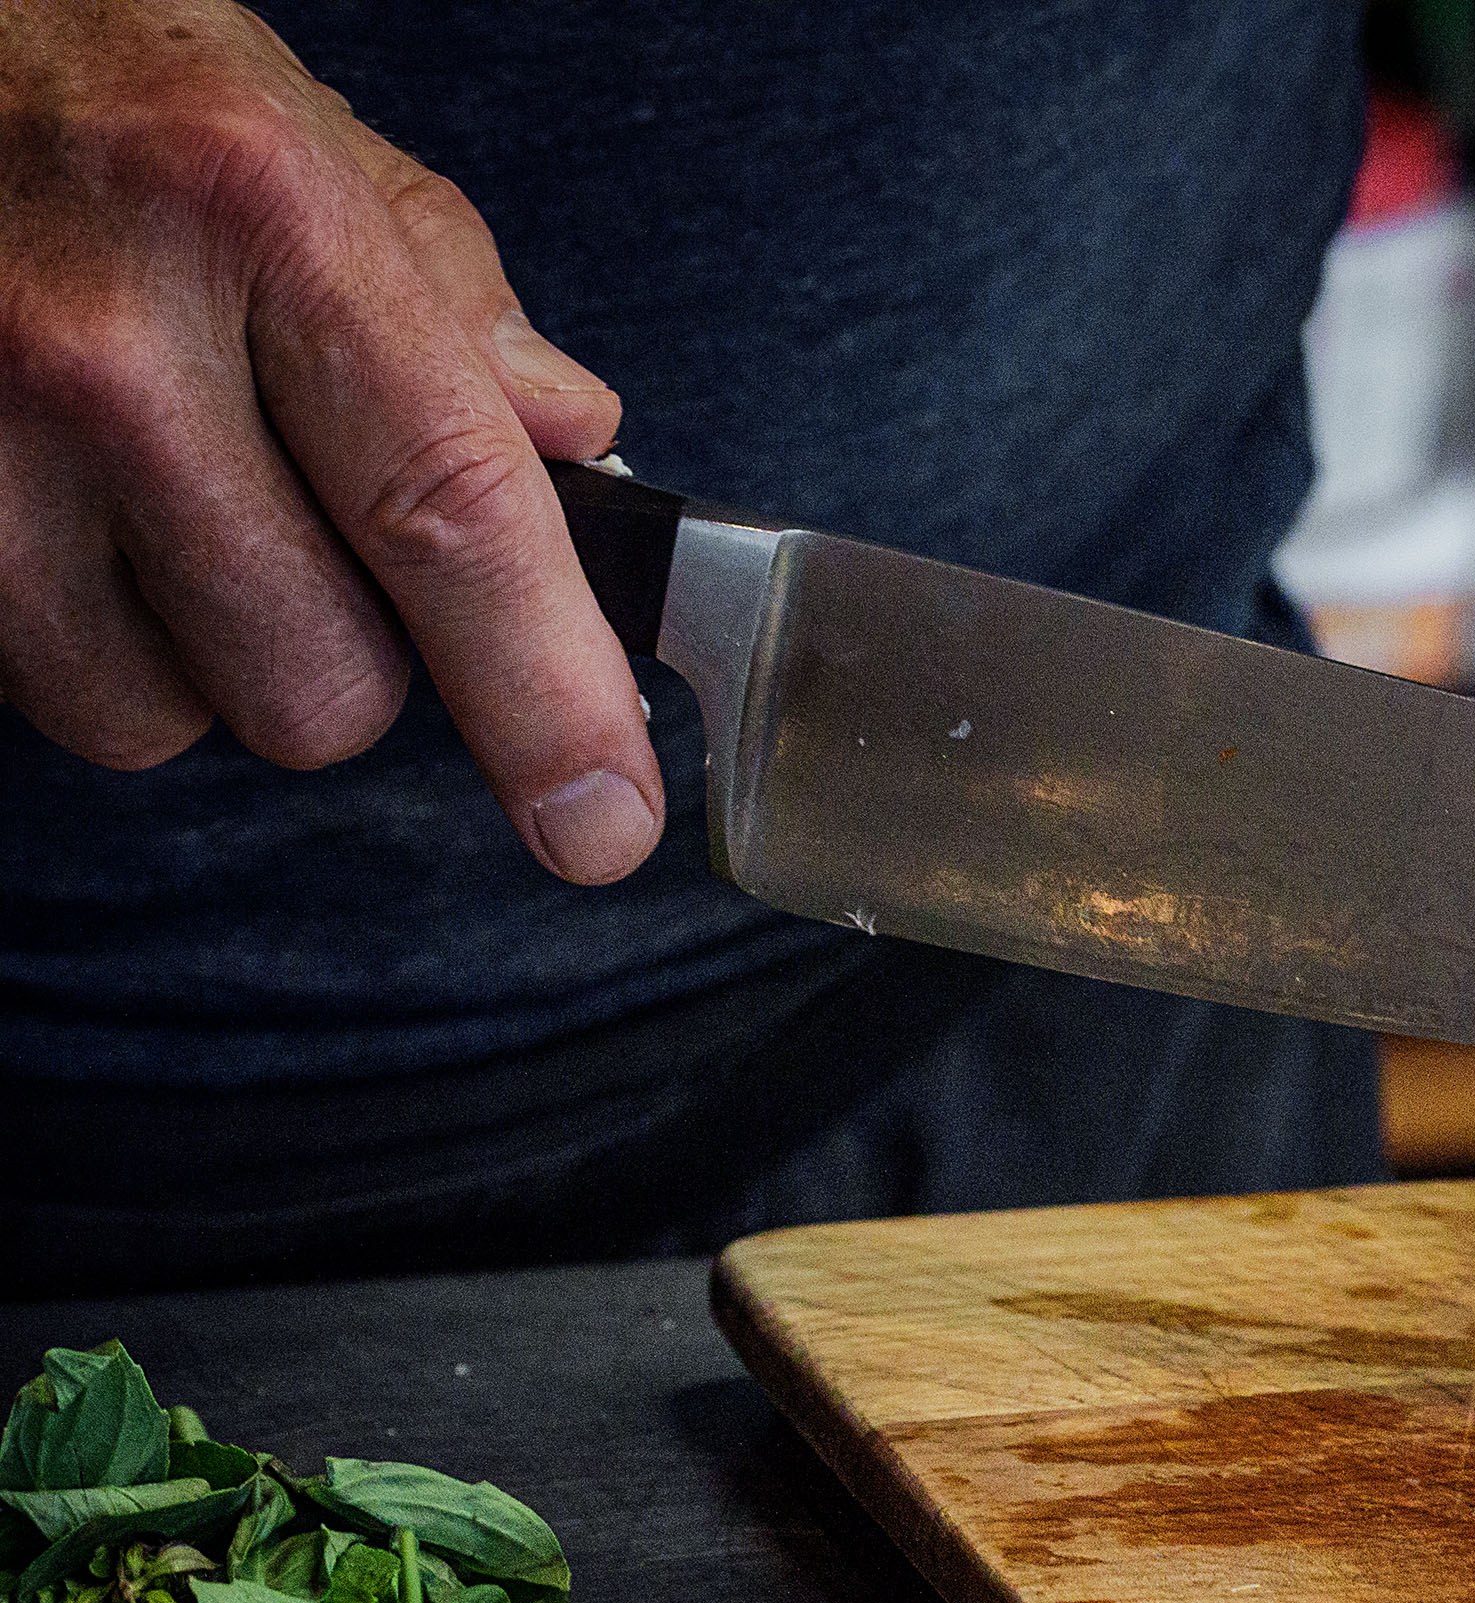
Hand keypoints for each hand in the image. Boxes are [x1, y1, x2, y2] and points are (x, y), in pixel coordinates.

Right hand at [0, 0, 660, 881]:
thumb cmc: (97, 96)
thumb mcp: (300, 138)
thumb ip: (454, 304)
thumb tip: (579, 447)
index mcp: (258, 218)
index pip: (452, 517)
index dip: (544, 699)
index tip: (603, 820)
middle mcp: (105, 346)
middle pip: (319, 684)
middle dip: (341, 643)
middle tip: (286, 502)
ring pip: (169, 717)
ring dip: (195, 646)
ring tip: (151, 485)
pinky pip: (52, 692)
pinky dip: (85, 631)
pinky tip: (63, 498)